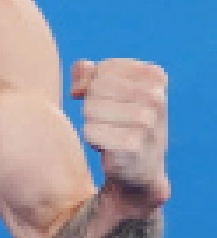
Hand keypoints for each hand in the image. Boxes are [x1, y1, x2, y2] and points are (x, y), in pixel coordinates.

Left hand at [71, 58, 168, 205]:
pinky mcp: (132, 146)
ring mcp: (147, 122)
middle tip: (110, 121)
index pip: (104, 69)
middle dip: (93, 105)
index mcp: (154, 77)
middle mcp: (156, 97)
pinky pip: (90, 132)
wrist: (139, 168)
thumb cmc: (122, 122)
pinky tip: (110, 147)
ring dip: (92, 123)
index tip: (107, 100)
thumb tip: (81, 75)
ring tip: (111, 132)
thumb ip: (89, 73)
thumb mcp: (110, 90)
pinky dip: (93, 140)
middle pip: (95, 88)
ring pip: (89, 109)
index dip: (94, 84)